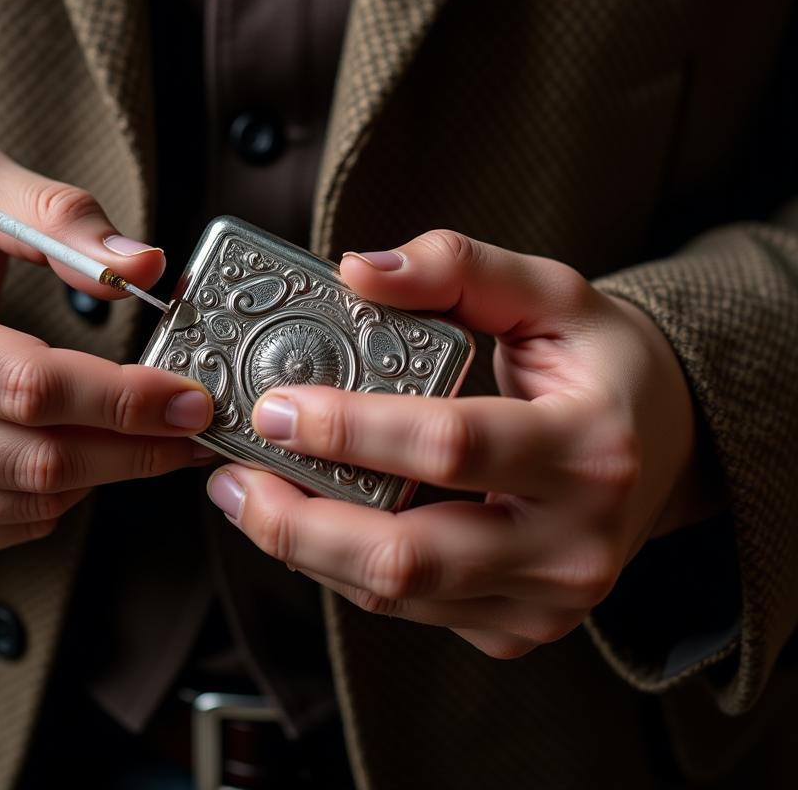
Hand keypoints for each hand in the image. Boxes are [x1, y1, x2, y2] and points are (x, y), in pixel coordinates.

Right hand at [0, 139, 212, 561]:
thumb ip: (59, 216)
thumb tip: (144, 269)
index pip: (31, 387)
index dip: (124, 399)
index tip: (190, 396)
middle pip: (43, 460)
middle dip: (141, 446)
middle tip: (199, 422)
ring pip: (38, 504)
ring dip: (115, 472)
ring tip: (160, 434)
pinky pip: (16, 528)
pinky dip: (71, 497)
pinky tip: (91, 455)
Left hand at [207, 230, 708, 657]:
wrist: (660, 446)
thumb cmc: (600, 365)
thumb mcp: (551, 294)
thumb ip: (458, 268)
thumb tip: (357, 270)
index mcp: (589, 447)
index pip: (452, 445)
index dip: (352, 429)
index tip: (273, 405)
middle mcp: (575, 541)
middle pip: (411, 554)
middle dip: (301, 521)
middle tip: (232, 475)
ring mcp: (546, 600)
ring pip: (397, 593)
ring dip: (305, 547)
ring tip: (246, 494)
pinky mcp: (517, 626)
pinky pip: (408, 607)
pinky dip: (343, 566)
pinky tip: (307, 521)